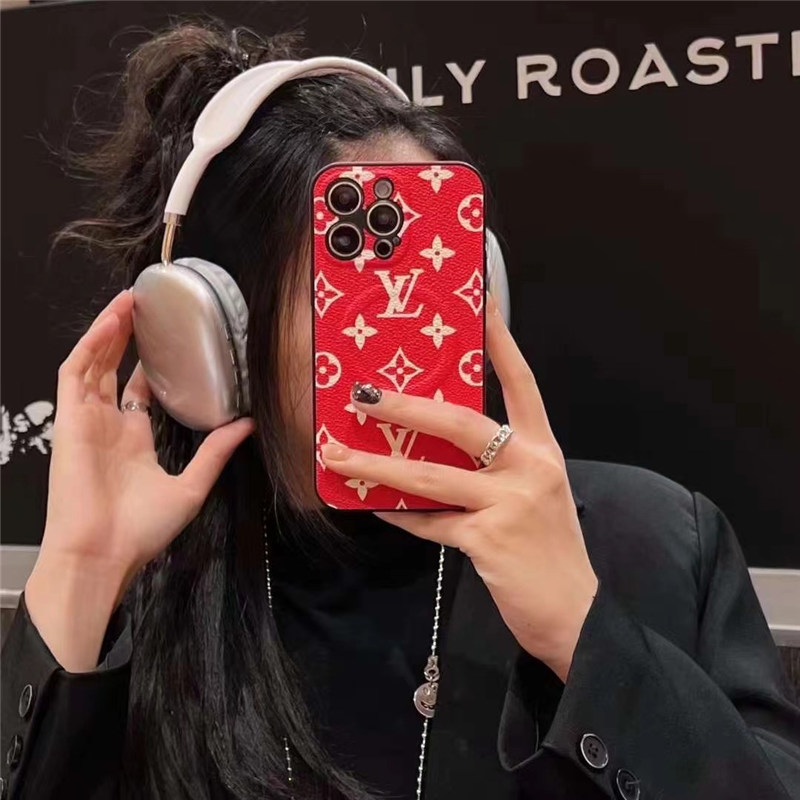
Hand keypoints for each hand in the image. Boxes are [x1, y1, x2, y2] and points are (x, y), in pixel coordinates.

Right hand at [37, 287, 254, 598]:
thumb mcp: (191, 485)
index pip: (141, 391)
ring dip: (110, 331)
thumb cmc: (141, 531)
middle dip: (130, 337)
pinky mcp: (68, 419)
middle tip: (151, 307)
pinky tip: (112, 321)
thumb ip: (216, 451)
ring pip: (94, 363)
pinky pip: (76, 372)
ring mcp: (86, 420)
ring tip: (132, 300)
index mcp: (134, 441)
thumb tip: (247, 423)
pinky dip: (92, 344)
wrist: (103, 555)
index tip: (175, 340)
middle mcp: (109, 426)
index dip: (154, 364)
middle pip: (116, 369)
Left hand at [320, 292, 597, 681]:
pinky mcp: (489, 539)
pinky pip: (430, 522)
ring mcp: (511, 502)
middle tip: (362, 393)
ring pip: (430, 474)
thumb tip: (432, 449)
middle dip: (405, 406)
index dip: (500, 341)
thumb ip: (495, 468)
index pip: (521, 382)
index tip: (480, 303)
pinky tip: (376, 508)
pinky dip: (401, 515)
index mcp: (542, 448)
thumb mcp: (534, 494)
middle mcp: (530, 465)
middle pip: (460, 422)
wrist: (577, 614)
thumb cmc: (550, 549)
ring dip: (377, 465)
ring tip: (337, 456)